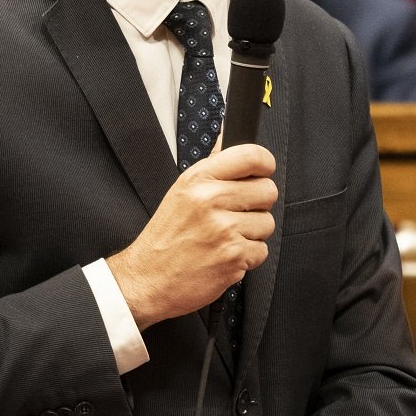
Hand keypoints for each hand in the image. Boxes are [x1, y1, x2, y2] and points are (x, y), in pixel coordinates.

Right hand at [109, 144, 276, 329]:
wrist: (148, 279)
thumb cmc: (164, 238)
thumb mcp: (181, 192)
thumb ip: (211, 168)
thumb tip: (229, 136)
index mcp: (198, 180)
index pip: (251, 156)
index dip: (265, 163)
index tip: (264, 171)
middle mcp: (210, 200)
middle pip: (268, 190)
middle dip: (258, 204)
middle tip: (237, 214)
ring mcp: (224, 229)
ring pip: (267, 223)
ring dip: (252, 234)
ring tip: (226, 238)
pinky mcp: (233, 256)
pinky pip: (261, 250)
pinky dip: (248, 257)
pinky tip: (225, 256)